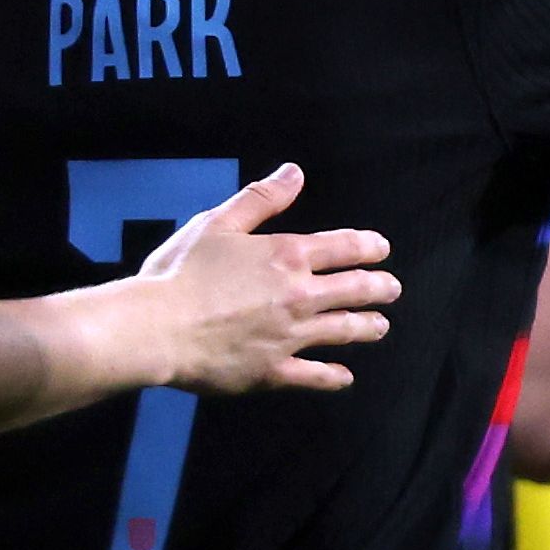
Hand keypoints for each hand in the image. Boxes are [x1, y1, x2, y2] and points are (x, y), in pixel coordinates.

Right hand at [138, 164, 397, 393]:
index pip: (344, 247)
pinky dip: (334, 377)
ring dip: (368, 327)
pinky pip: (315, 376)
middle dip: (380, 288)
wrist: (157, 328)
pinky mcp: (274, 372)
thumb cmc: (180, 273)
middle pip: (355, 290)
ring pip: (344, 331)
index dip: (369, 247)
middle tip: (392, 289)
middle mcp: (299, 295)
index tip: (382, 250)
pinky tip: (345, 377)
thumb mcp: (217, 223)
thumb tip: (295, 172)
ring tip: (380, 326)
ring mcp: (290, 337)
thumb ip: (261, 199)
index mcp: (287, 255)